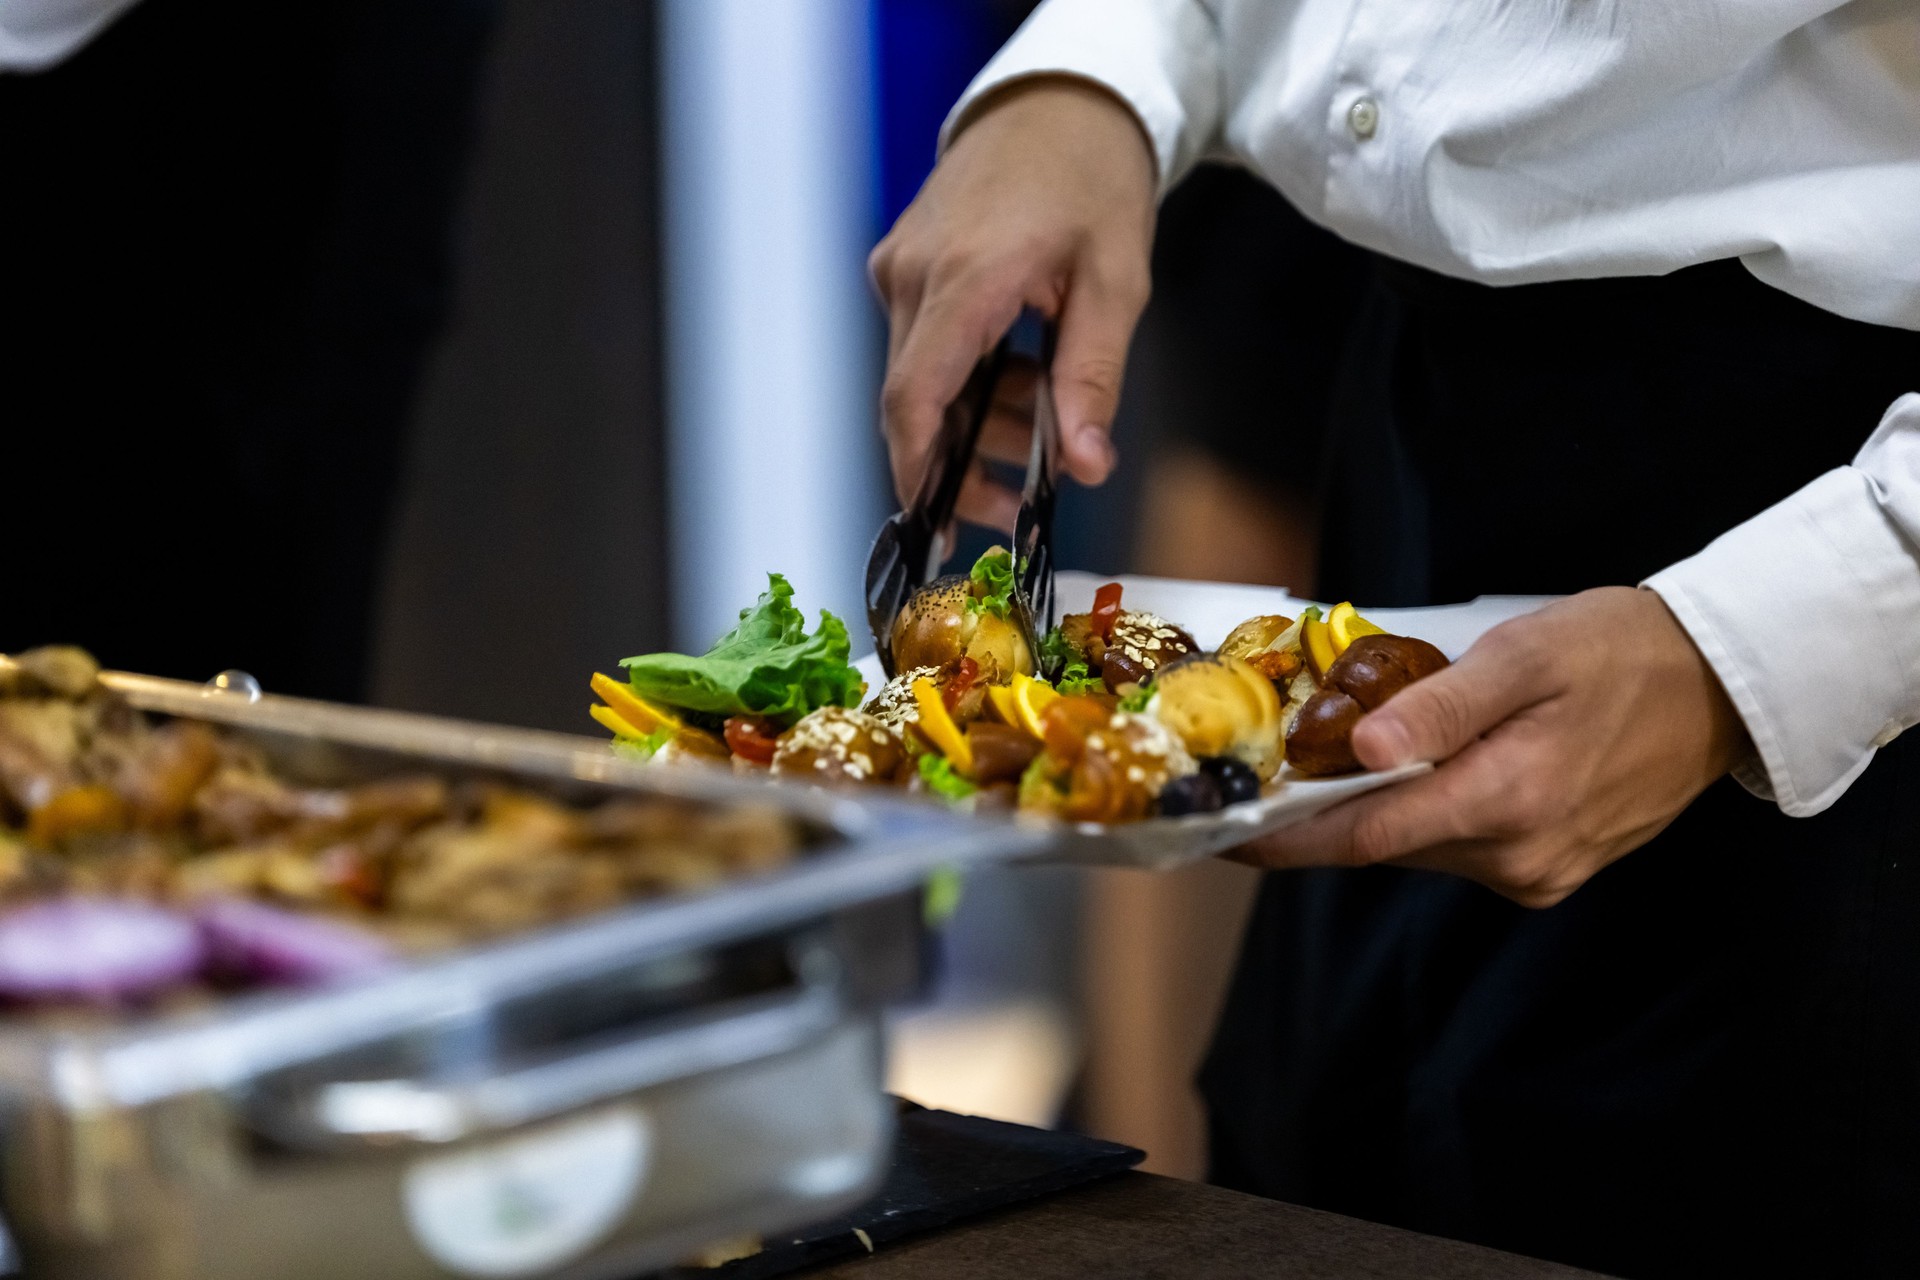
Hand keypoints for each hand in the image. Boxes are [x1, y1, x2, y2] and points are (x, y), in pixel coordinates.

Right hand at [869, 78, 1157, 528]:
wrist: (1058, 101)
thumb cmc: (1091, 177)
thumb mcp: (1115, 282)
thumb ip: (1092, 378)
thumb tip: (1086, 465)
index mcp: (965, 277)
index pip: (914, 398)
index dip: (919, 472)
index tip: (938, 523)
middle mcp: (914, 274)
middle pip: (913, 401)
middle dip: (957, 461)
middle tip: (1012, 500)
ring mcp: (901, 268)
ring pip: (918, 378)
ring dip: (968, 420)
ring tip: (1036, 430)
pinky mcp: (904, 266)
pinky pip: (921, 346)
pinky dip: (963, 380)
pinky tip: (1014, 384)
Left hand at [1233, 588, 1751, 906]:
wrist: (1719, 685)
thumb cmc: (1618, 651)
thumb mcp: (1524, 656)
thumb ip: (1440, 706)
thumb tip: (1360, 749)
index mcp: (1509, 800)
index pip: (1366, 835)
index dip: (1285, 839)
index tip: (1220, 831)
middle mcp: (1519, 857)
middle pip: (1385, 841)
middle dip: (1323, 809)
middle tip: (1265, 768)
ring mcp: (1537, 872)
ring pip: (1419, 844)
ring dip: (1378, 805)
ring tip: (1339, 752)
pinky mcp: (1549, 871)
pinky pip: (1459, 846)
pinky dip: (1426, 810)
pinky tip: (1418, 765)